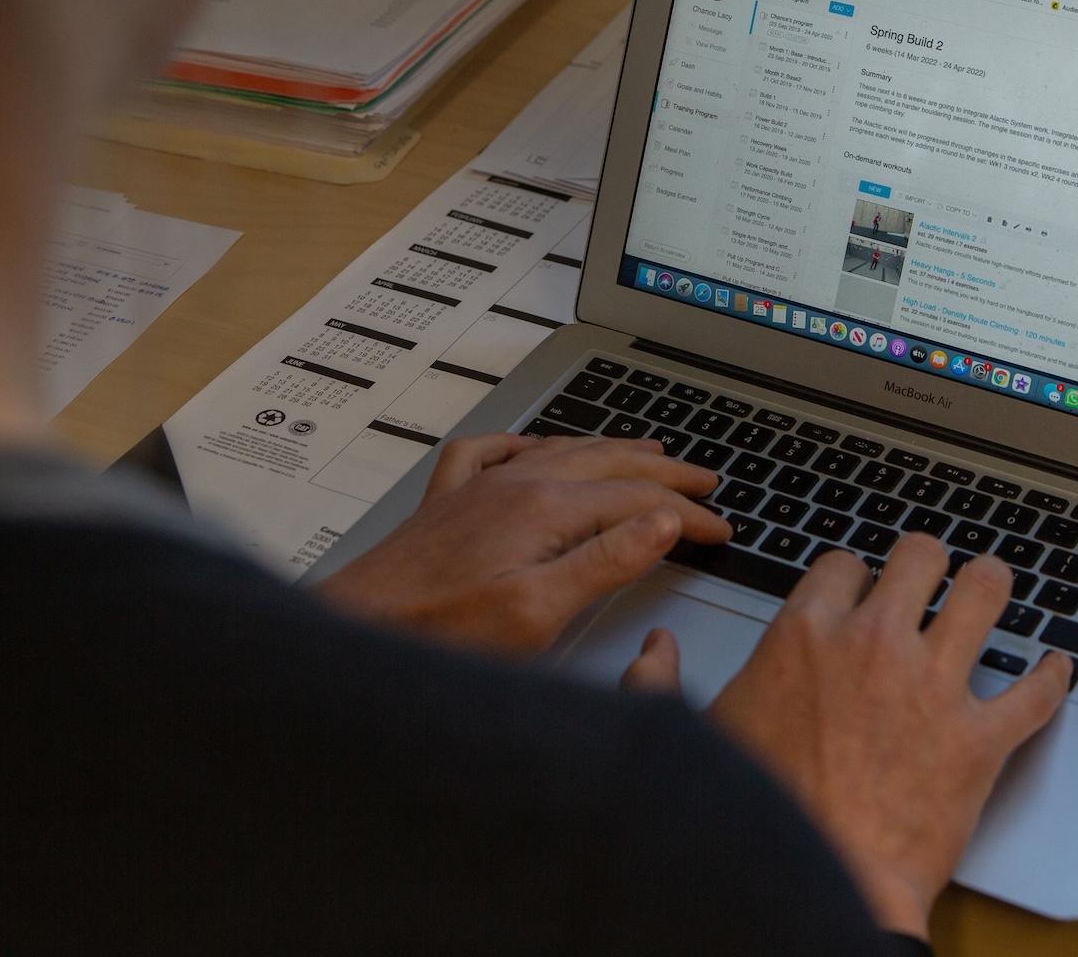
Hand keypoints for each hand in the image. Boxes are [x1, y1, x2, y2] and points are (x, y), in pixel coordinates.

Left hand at [319, 431, 729, 654]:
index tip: (721, 527)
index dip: (687, 515)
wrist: (356, 632)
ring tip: (649, 452)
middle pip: (609, 464)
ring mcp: (479, 489)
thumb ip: (605, 563)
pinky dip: (528, 443)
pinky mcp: (448, 505)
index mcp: (545, 509)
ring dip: (612, 450)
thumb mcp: (538, 612)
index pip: (638, 501)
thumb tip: (662, 523)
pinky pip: (494, 452)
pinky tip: (533, 446)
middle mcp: (514, 485)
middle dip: (664, 473)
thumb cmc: (439, 633)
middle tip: (706, 480)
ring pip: (562, 451)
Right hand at [631, 537, 1071, 937]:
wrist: (815, 884)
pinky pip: (1035, 692)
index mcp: (804, 635)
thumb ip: (660, 686)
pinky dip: (1053, 679)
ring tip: (994, 588)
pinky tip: (1057, 670)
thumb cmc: (757, 819)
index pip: (843, 563)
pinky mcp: (979, 741)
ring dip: (992, 587)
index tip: (860, 591)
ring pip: (984, 595)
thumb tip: (652, 653)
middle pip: (919, 557)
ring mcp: (932, 688)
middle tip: (932, 577)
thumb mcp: (694, 738)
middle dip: (928, 562)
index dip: (855, 576)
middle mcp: (873, 644)